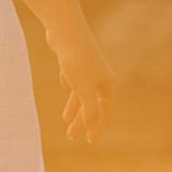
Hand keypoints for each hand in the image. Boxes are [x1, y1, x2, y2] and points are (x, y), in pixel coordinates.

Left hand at [50, 26, 113, 142]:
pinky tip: (63, 85)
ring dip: (74, 106)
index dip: (96, 126)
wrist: (66, 31)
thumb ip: (89, 109)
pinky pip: (73, 75)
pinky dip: (69, 84)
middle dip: (82, 120)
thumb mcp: (84, 90)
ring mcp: (87, 67)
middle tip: (71, 135)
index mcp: (107, 84)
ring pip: (81, 91)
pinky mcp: (74, 58)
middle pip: (92, 104)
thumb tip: (91, 126)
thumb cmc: (77, 61)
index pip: (104, 111)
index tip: (87, 139)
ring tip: (65, 120)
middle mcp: (100, 75)